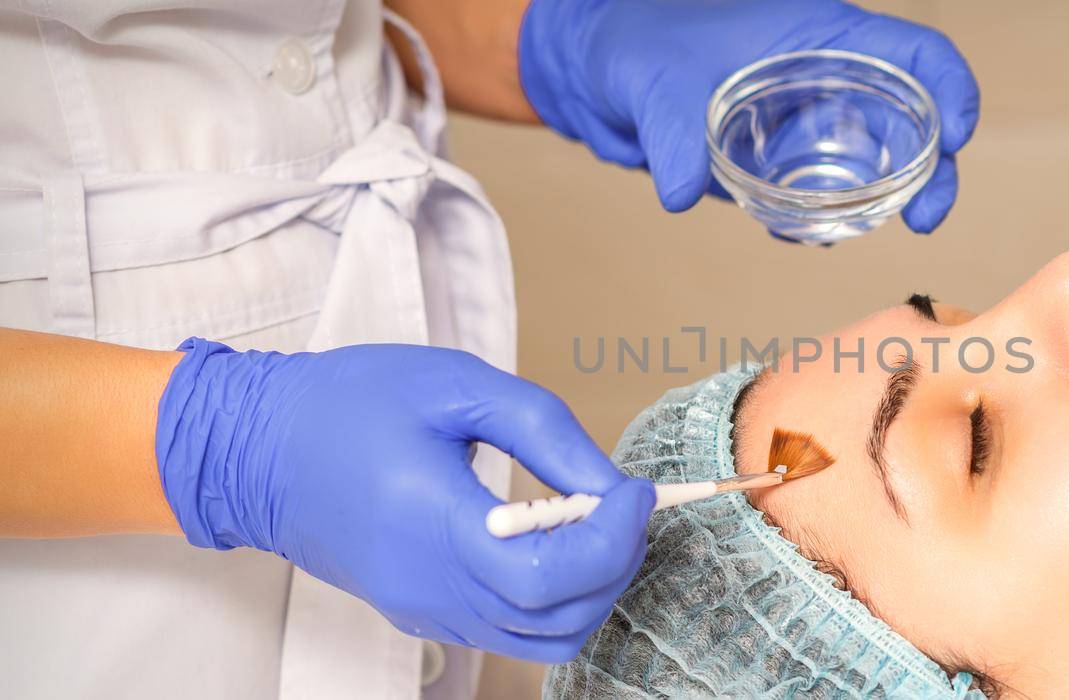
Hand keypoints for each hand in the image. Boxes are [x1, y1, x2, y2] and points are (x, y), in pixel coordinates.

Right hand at [155, 339, 652, 661]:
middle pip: (559, 617)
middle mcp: (431, 588)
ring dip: (588, 585)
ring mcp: (424, 611)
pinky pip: (509, 629)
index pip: (551, 577)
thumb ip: (544, 431)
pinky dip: (551, 596)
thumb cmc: (350, 403)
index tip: (634, 489)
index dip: (614, 539)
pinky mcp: (420, 614)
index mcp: (435, 527)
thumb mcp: (455, 385)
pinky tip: (545, 537)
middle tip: (621, 500)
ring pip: (542, 638)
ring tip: (587, 518)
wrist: (254, 449)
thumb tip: (610, 483)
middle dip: (615, 561)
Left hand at [517, 0, 979, 232]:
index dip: (951, 90)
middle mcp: (828, 76)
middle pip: (914, 118)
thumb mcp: (654, 81)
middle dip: (933, 170)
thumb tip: (680, 191)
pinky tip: (799, 233)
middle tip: (923, 219)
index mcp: (823, 34)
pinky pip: (822, 191)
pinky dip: (823, 217)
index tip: (956, 139)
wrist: (594, 68)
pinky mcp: (780, 158)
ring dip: (879, 202)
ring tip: (841, 231)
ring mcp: (807, 119)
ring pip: (874, 163)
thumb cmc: (633, 42)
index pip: (917, 54)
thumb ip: (671, 133)